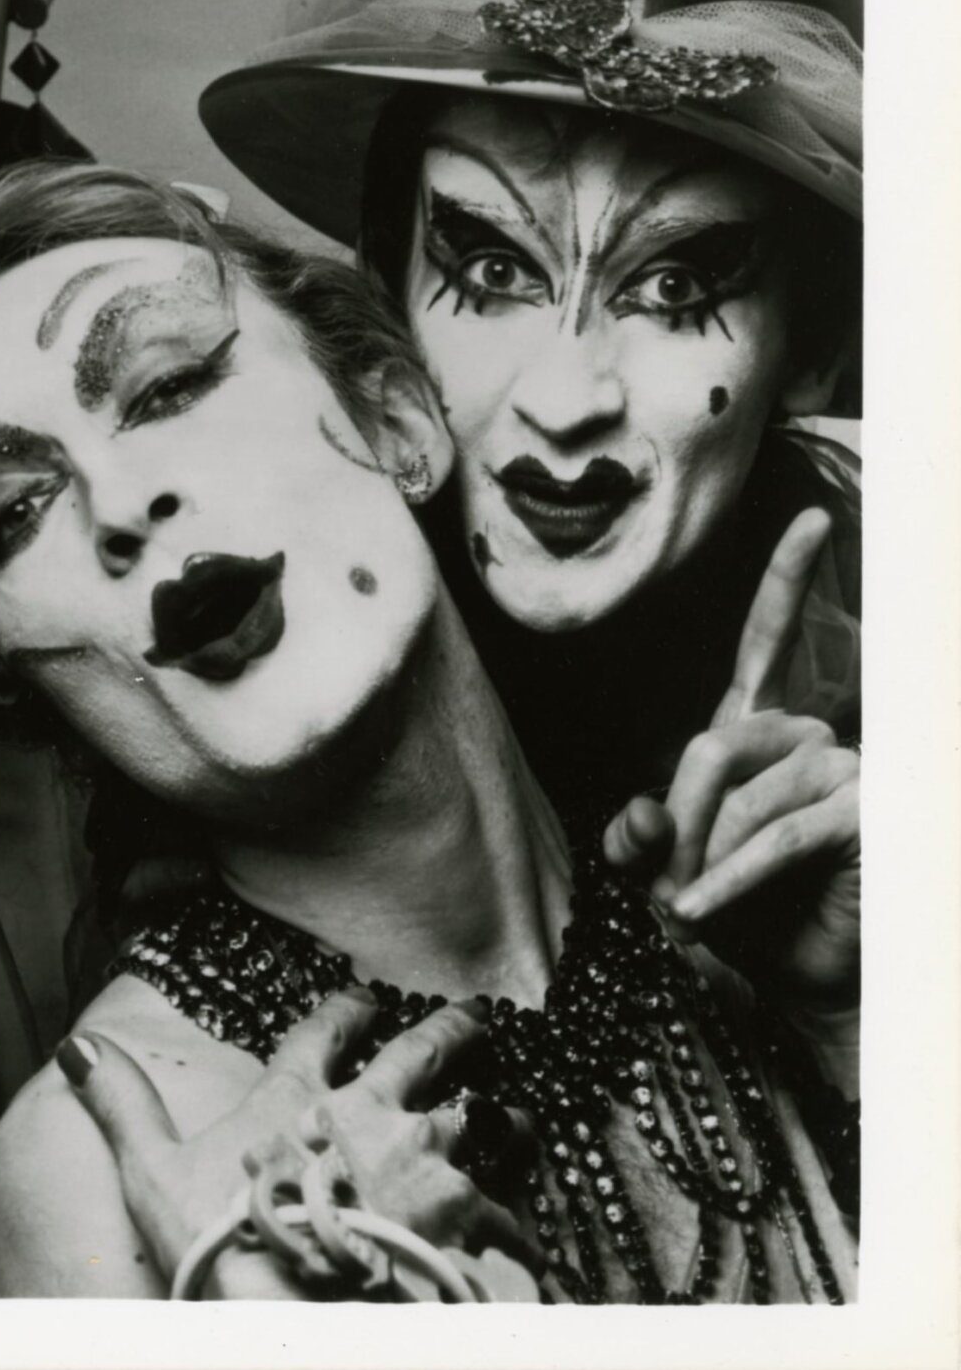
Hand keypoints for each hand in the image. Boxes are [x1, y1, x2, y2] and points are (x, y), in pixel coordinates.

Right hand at [57, 991, 537, 1295]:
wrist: (290, 1314)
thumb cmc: (218, 1244)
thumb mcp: (151, 1170)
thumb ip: (121, 1102)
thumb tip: (75, 1045)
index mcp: (297, 1093)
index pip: (328, 1026)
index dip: (348, 1008)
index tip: (362, 999)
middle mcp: (371, 1111)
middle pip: (427, 1049)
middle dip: (454, 1029)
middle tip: (475, 1018)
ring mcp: (425, 1162)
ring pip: (487, 1119)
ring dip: (502, 1118)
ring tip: (514, 1119)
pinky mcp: (466, 1220)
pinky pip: (509, 1212)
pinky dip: (516, 1223)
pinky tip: (523, 1237)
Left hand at [603, 508, 858, 1023]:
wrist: (798, 985)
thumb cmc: (741, 918)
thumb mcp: (668, 868)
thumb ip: (640, 836)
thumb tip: (639, 815)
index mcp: (763, 732)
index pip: (768, 644)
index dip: (788, 581)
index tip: (814, 519)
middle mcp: (811, 739)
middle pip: (713, 746)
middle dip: (676, 822)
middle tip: (664, 888)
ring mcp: (847, 772)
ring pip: (739, 796)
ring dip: (701, 860)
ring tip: (689, 910)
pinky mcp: (865, 817)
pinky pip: (771, 837)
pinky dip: (724, 879)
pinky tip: (699, 911)